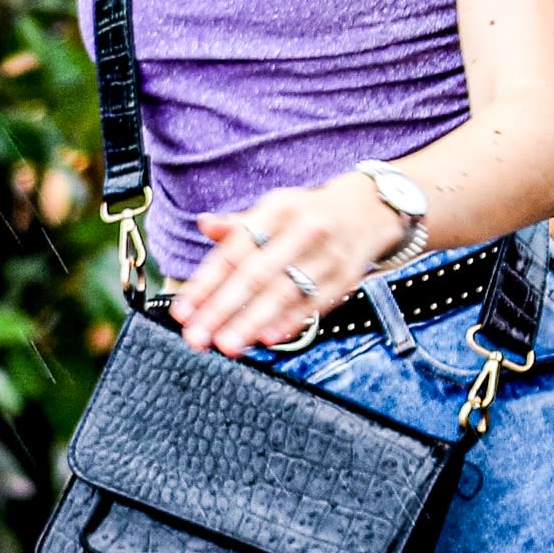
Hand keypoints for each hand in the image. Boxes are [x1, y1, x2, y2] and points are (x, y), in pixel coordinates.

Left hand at [171, 178, 410, 355]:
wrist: (370, 210)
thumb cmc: (311, 213)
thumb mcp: (277, 208)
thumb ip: (239, 224)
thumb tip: (205, 225)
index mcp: (279, 209)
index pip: (235, 249)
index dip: (206, 282)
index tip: (183, 310)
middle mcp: (303, 230)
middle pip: (256, 274)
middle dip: (222, 308)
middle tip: (197, 336)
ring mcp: (327, 255)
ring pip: (283, 293)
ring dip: (252, 321)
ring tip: (227, 345)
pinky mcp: (345, 278)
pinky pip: (313, 305)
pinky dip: (290, 323)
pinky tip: (268, 338)